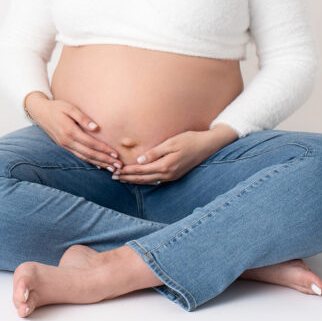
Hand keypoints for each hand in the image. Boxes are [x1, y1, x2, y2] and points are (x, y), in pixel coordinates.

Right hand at [26, 94, 119, 170]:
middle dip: (105, 161)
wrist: (39, 112)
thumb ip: (83, 118)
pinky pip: (79, 156)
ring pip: (85, 157)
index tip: (115, 154)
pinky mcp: (64, 146)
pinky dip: (90, 161)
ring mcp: (65, 145)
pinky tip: (98, 165)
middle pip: (89, 154)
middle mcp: (67, 141)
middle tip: (118, 167)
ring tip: (112, 169)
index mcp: (69, 131)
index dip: (103, 150)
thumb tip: (96, 128)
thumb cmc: (57, 107)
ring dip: (99, 164)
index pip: (90, 143)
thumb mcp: (69, 108)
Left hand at [116, 126, 236, 184]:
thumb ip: (155, 152)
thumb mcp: (171, 142)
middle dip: (128, 178)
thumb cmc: (189, 139)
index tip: (115, 170)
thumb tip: (139, 160)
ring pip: (149, 181)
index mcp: (165, 165)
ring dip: (135, 180)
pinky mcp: (175, 175)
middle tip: (114, 177)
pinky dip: (145, 180)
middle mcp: (168, 174)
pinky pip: (156, 180)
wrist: (208, 145)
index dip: (127, 171)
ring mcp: (172, 176)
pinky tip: (139, 179)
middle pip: (143, 178)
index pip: (141, 170)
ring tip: (123, 179)